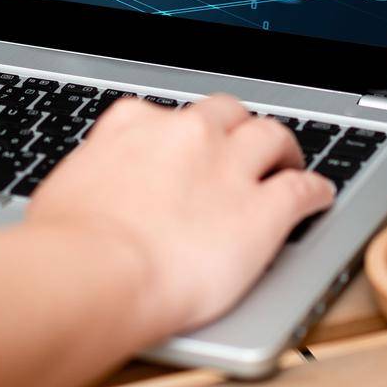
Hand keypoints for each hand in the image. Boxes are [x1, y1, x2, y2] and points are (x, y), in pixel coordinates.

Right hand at [26, 95, 335, 343]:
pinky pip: (303, 188)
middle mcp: (186, 133)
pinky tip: (320, 197)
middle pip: (226, 112)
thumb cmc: (66, 244)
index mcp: (134, 124)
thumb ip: (93, 180)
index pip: (166, 114)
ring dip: (283, 148)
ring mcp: (229, 167)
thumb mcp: (68, 191)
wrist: (95, 273)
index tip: (184, 148)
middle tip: (243, 146)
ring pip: (272, 136)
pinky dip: (316, 190)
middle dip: (238, 127)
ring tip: (289, 161)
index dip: (181, 134)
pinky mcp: (264, 210)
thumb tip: (89, 195)